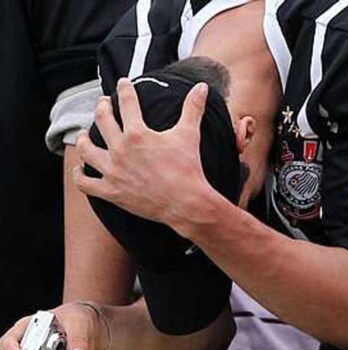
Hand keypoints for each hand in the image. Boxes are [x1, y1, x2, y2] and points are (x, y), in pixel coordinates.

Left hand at [73, 78, 214, 233]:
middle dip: (102, 107)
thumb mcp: (190, 134)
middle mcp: (120, 150)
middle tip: (104, 102)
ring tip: (84, 134)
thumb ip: (193, 108)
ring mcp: (113, 172)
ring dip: (84, 139)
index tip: (123, 83)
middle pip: (102, 120)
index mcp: (137, 134)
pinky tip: (80, 168)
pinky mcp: (111, 192)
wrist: (186, 202)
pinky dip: (79, 174)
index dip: (125, 90)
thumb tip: (202, 86)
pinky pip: (85, 183)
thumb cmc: (189, 168)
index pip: (127, 103)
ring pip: (87, 150)